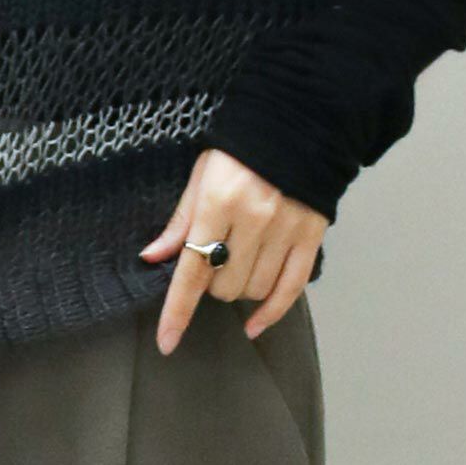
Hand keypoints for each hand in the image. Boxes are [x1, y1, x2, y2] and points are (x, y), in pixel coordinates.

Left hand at [139, 148, 326, 353]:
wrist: (296, 123)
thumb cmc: (240, 149)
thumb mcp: (201, 175)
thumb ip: (180, 221)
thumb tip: (154, 257)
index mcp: (219, 201)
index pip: (193, 269)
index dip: (177, 311)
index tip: (167, 342)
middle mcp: (254, 218)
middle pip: (224, 284)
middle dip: (212, 284)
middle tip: (214, 259)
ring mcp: (286, 229)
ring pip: (255, 289)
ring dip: (239, 290)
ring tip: (237, 265)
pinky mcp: (311, 236)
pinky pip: (291, 289)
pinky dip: (272, 312)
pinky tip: (255, 323)